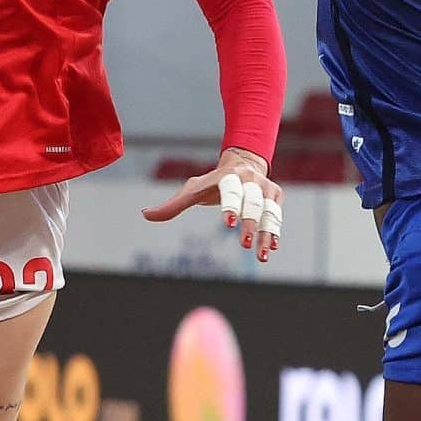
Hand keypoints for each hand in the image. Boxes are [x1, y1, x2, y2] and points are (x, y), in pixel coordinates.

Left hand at [143, 147, 282, 262]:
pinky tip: (272, 247)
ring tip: (262, 255)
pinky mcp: (275, 197)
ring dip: (266, 234)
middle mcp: (249, 181)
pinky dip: (274, 232)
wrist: (243, 165)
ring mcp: (264, 188)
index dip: (230, 206)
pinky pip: (275, 216)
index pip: (230, 191)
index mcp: (228, 177)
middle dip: (250, 223)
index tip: (228, 224)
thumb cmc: (213, 182)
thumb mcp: (193, 191)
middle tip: (244, 243)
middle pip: (252, 203)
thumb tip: (145, 215)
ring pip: (268, 213)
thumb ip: (173, 205)